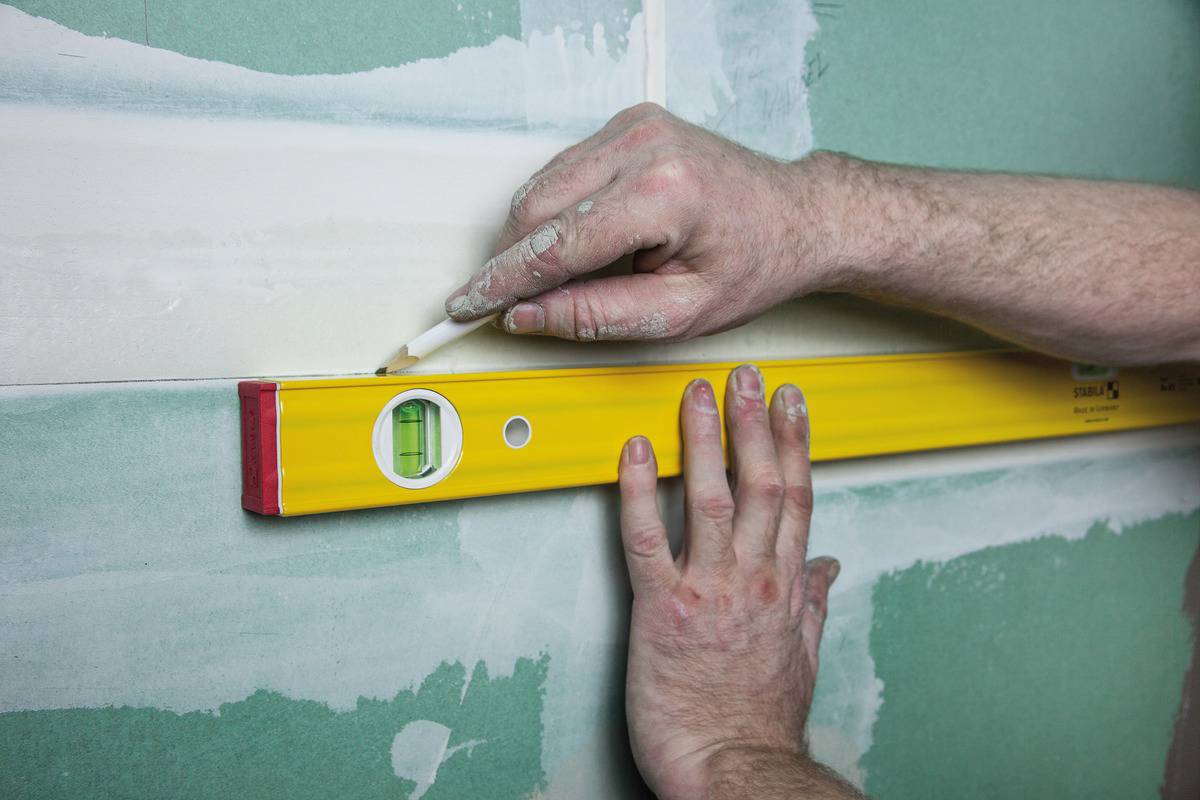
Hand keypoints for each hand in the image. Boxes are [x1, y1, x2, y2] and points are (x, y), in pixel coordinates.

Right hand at [444, 104, 840, 341]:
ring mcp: (634, 127)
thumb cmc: (753, 263)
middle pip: (536, 208)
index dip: (502, 281)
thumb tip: (526, 315)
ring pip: (542, 185)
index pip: (555, 244)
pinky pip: (564, 171)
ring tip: (553, 278)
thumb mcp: (680, 312)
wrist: (795, 216)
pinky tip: (575, 243)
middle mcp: (643, 146)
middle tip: (500, 303)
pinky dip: (553, 212)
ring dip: (530, 237)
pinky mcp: (629, 124)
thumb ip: (596, 315)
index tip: (466, 306)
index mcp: (662, 193)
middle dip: (510, 261)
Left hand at [616, 364, 840, 799]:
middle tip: (745, 377)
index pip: (795, 497)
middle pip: (760, 484)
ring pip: (710, 498)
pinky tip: (635, 452)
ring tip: (697, 395)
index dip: (793, 444)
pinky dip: (639, 492)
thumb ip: (812, 603)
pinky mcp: (663, 610)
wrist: (733, 766)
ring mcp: (708, 590)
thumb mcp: (800, 657)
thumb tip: (825, 567)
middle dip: (753, 423)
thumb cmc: (758, 719)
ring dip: (704, 441)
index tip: (791, 404)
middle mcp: (752, 578)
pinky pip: (647, 539)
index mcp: (784, 586)